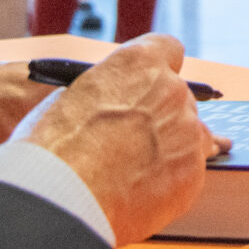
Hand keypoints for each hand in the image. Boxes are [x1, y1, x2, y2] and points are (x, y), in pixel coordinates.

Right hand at [12, 34, 227, 244]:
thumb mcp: (71, 98)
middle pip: (178, 97)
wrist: (62, 199)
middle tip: (134, 140)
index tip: (151, 84)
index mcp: (139, 63)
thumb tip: (110, 104)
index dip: (159, 69)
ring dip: (171, 147)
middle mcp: (171, 90)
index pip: (167, 49)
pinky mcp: (193, 173)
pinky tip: (143, 193)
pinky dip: (172, 181)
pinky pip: (189, 172)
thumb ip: (106, 93)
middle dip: (161, 115)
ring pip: (191, 135)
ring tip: (137, 172)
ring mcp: (187, 132)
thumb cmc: (54, 148)